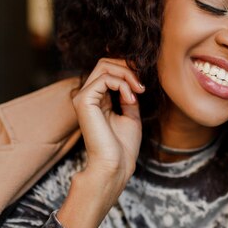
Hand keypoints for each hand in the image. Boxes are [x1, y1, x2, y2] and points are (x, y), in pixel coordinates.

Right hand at [73, 58, 143, 177]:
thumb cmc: (123, 146)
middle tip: (142, 86)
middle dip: (128, 67)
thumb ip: (129, 94)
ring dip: (127, 74)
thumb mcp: (131, 114)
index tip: (143, 84)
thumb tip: (134, 78)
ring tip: (139, 90)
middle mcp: (88, 95)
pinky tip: (130, 100)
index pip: (108, 69)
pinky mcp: (83, 100)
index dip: (128, 68)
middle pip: (105, 62)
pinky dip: (123, 85)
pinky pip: (105, 78)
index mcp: (97, 98)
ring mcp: (83, 96)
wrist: (115, 165)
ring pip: (105, 65)